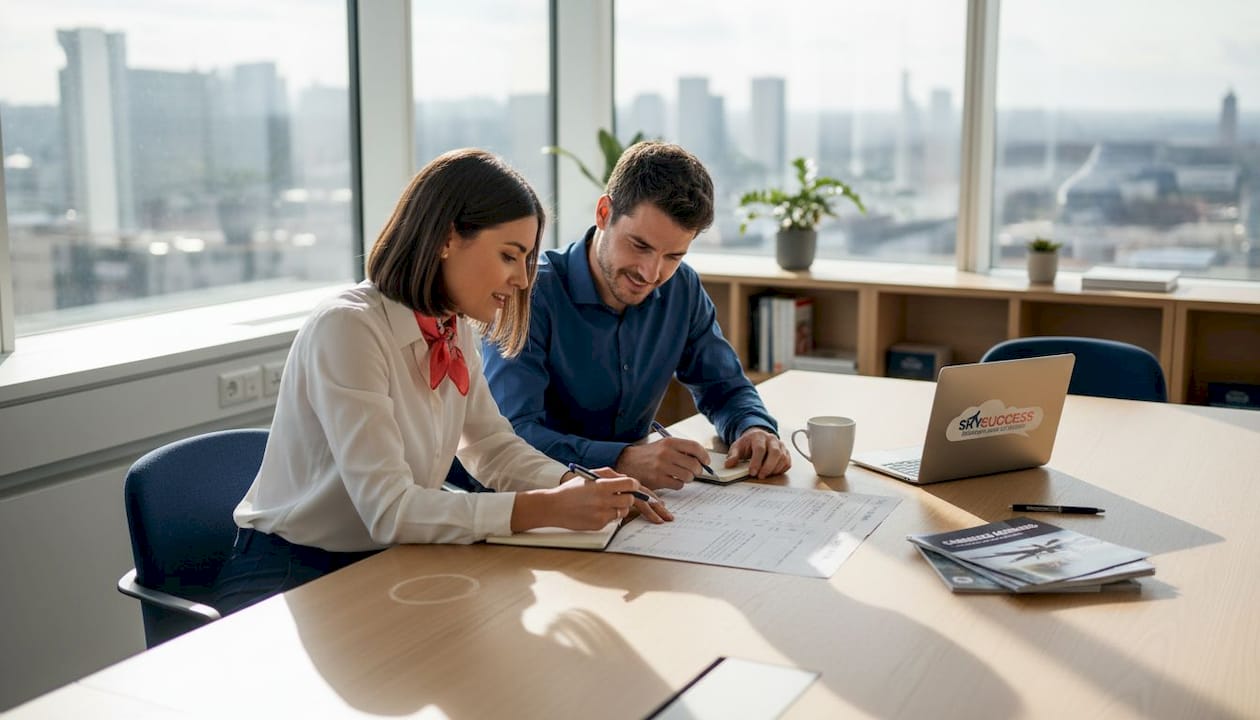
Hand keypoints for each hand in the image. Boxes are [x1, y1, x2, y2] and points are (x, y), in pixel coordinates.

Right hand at [512, 467, 669, 530]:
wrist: (553, 507)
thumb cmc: (571, 490)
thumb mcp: (589, 476)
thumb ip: (609, 475)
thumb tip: (626, 478)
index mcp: (602, 485)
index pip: (631, 484)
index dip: (634, 485)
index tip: (632, 486)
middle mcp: (604, 499)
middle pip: (630, 499)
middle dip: (627, 497)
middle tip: (620, 495)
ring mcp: (602, 514)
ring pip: (623, 511)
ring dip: (619, 507)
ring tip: (606, 503)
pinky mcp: (599, 524)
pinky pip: (613, 520)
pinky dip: (609, 515)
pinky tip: (596, 511)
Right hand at [616, 438, 710, 489]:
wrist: (626, 462)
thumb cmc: (648, 454)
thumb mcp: (663, 445)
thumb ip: (681, 449)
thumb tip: (701, 459)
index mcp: (669, 442)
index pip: (694, 447)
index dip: (704, 455)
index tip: (706, 462)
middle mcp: (666, 453)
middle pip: (694, 464)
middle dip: (697, 470)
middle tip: (694, 472)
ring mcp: (662, 467)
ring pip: (688, 476)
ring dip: (688, 478)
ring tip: (682, 476)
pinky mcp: (658, 479)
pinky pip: (678, 484)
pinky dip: (678, 484)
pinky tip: (672, 480)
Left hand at [728, 427, 790, 478]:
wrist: (757, 437)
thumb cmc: (747, 444)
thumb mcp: (737, 447)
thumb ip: (733, 456)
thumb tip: (729, 464)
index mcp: (759, 436)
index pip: (760, 449)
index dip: (756, 462)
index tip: (752, 472)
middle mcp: (772, 439)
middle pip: (775, 452)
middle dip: (768, 467)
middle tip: (760, 476)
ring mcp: (780, 445)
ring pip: (783, 458)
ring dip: (774, 469)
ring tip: (765, 475)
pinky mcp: (785, 452)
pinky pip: (787, 462)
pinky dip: (781, 469)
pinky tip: (772, 472)